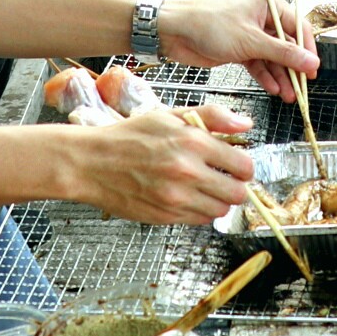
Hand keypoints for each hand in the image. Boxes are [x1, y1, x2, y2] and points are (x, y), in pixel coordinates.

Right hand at [66, 106, 257, 225]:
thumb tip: (246, 124)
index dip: (244, 166)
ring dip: (217, 200)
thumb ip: (212, 117)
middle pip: (237, 193)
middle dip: (235, 186)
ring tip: (202, 187)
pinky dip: (199, 211)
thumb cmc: (128, 137)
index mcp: (192, 142)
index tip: (237, 164)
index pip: (243, 165)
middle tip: (223, 178)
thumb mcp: (169, 115)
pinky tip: (186, 196)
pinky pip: (199, 220)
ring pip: (220, 210)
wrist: (91, 163)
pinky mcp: (165, 217)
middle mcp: (187, 172)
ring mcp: (176, 198)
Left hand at [157, 0, 319, 103]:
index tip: (313, 71)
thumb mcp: (252, 41)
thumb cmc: (210, 25)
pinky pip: (258, 64)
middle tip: (301, 89)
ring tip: (288, 96)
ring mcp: (250, 34)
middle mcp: (262, 17)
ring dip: (280, 76)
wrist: (174, 32)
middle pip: (286, 45)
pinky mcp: (239, 48)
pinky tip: (273, 89)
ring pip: (272, 57)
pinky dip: (265, 76)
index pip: (298, 27)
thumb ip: (283, 54)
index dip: (307, 50)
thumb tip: (312, 63)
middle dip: (293, 68)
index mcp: (268, 4)